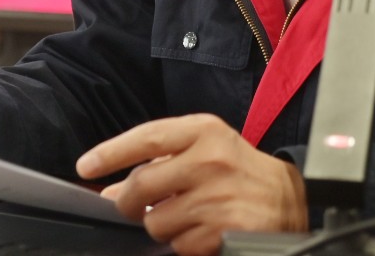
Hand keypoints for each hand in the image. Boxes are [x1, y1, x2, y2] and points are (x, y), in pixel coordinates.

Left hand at [76, 114, 307, 255]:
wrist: (289, 198)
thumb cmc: (238, 170)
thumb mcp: (205, 148)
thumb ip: (160, 161)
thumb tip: (110, 190)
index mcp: (204, 131)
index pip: (147, 138)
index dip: (110, 152)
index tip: (85, 166)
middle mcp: (210, 160)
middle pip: (141, 186)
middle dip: (128, 201)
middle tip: (136, 205)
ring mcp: (217, 198)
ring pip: (155, 222)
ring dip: (161, 225)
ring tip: (184, 216)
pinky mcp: (224, 231)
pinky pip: (178, 245)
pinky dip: (182, 243)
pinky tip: (201, 230)